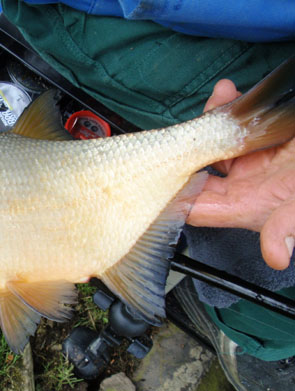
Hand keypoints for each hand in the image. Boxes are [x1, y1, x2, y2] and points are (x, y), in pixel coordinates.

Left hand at [187, 79, 294, 269]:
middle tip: (175, 134)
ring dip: (205, 124)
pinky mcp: (259, 137)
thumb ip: (288, 223)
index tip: (153, 178)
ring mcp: (248, 159)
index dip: (170, 196)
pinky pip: (232, 123)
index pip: (193, 208)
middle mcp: (242, 184)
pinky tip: (227, 92)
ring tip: (214, 102)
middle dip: (183, 152)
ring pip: (210, 143)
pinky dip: (226, 106)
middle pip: (194, 171)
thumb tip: (276, 255)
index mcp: (245, 207)